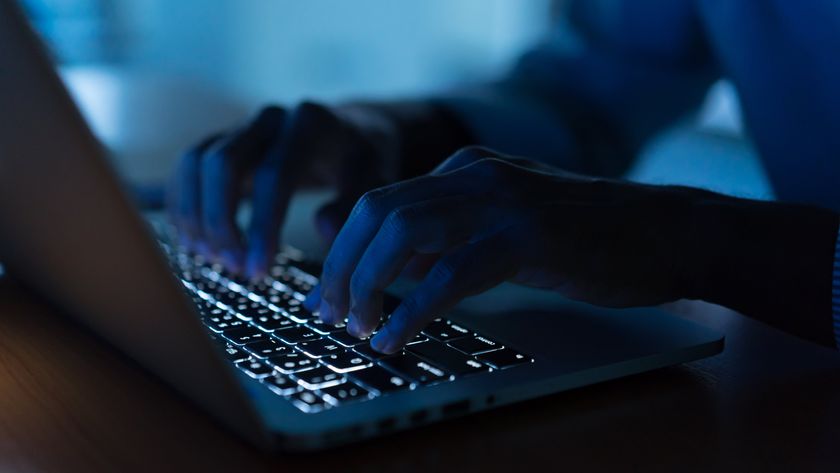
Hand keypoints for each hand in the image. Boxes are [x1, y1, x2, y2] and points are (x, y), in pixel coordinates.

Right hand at [167, 102, 396, 276]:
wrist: (350, 133)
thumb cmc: (361, 164)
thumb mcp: (374, 182)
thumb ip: (353, 206)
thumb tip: (323, 228)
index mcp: (310, 124)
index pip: (274, 175)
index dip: (261, 226)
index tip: (258, 270)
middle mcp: (270, 119)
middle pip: (222, 163)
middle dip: (221, 222)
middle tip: (233, 267)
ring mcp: (243, 125)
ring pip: (196, 162)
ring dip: (195, 214)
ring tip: (211, 258)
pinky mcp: (222, 139)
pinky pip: (188, 166)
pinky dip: (184, 204)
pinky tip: (196, 240)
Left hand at [309, 146, 704, 352]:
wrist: (668, 231)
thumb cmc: (588, 238)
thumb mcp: (502, 229)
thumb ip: (447, 238)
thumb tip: (384, 267)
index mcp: (464, 168)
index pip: (378, 202)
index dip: (340, 250)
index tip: (326, 294)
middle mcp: (473, 174)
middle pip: (375, 212)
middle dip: (341, 268)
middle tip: (330, 314)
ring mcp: (501, 200)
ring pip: (401, 233)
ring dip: (367, 286)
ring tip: (358, 328)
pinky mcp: (527, 235)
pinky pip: (450, 272)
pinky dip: (412, 310)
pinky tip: (396, 338)